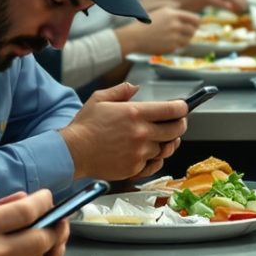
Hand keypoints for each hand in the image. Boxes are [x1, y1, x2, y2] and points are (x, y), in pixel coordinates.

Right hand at [59, 82, 192, 180]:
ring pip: (165, 148)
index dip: (182, 108)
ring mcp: (140, 152)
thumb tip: (135, 87)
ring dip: (167, 142)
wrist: (73, 152)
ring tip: (164, 139)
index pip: (172, 110)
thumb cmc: (84, 126)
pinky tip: (153, 154)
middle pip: (175, 130)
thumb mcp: (100, 99)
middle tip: (179, 123)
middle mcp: (141, 133)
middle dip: (181, 124)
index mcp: (135, 113)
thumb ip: (121, 91)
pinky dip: (156, 159)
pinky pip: (154, 164)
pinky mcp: (135, 167)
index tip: (183, 108)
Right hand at [116, 7, 200, 56]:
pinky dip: (176, 46)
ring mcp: (174, 36)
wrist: (134, 36)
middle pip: (193, 30)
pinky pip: (180, 47)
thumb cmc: (146, 24)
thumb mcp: (161, 13)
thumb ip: (175, 14)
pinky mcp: (171, 46)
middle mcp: (175, 24)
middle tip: (186, 34)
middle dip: (191, 32)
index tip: (195, 26)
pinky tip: (168, 43)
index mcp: (173, 14)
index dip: (197, 23)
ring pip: (188, 40)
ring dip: (185, 40)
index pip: (195, 19)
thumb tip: (188, 20)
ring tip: (176, 39)